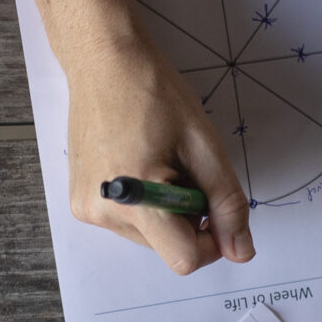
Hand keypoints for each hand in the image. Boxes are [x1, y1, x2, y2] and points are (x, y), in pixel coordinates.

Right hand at [65, 37, 253, 273]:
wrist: (104, 63)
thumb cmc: (154, 94)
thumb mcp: (204, 146)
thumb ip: (226, 202)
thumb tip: (241, 251)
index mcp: (134, 200)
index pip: (184, 258)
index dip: (212, 240)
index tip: (216, 207)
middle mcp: (102, 214)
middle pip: (167, 247)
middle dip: (187, 217)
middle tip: (183, 167)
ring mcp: (87, 209)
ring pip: (149, 236)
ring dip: (166, 211)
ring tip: (158, 160)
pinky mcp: (81, 201)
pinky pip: (128, 221)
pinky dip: (146, 203)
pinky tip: (139, 163)